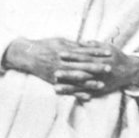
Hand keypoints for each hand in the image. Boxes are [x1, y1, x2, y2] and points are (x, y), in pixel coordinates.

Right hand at [5, 38, 138, 95]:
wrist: (28, 55)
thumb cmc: (46, 45)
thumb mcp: (61, 40)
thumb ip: (75, 44)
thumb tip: (89, 44)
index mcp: (66, 51)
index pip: (85, 51)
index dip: (97, 53)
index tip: (109, 53)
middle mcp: (63, 62)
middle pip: (83, 65)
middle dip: (97, 67)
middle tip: (110, 69)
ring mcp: (59, 73)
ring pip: (77, 79)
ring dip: (90, 82)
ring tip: (102, 85)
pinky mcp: (55, 82)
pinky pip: (69, 89)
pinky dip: (78, 93)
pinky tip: (88, 96)